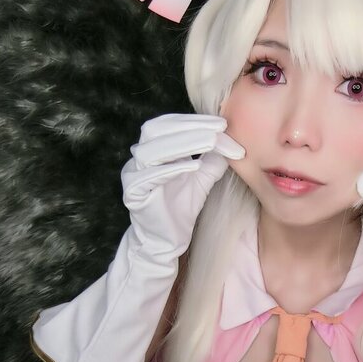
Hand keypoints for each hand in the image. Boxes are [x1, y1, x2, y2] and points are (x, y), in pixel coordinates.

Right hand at [120, 113, 244, 260]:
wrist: (167, 240)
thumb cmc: (181, 208)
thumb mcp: (201, 178)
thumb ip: (212, 158)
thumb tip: (229, 139)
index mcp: (153, 148)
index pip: (170, 124)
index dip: (195, 120)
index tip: (222, 123)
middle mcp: (139, 157)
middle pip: (157, 129)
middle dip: (190, 126)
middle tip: (218, 128)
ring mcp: (132, 174)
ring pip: (152, 150)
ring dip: (183, 143)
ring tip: (210, 142)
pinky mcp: (132, 193)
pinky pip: (149, 176)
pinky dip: (171, 169)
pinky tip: (194, 166)